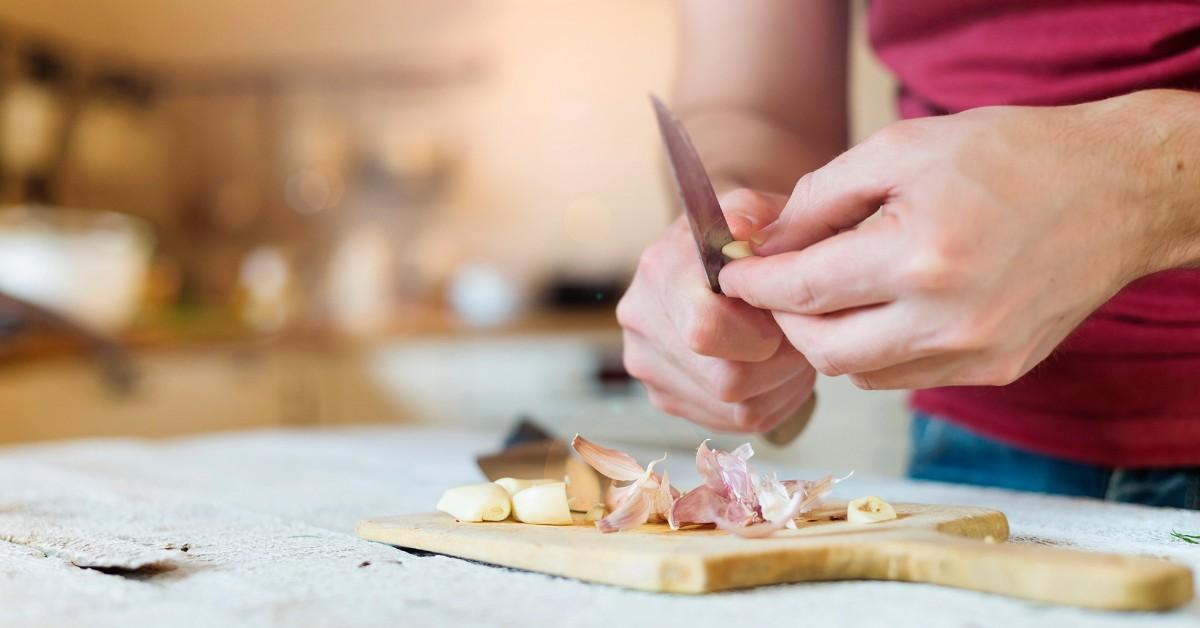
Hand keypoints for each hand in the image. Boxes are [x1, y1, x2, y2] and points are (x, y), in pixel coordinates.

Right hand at [617, 189, 816, 431]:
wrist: (708, 257)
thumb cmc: (739, 235)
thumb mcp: (752, 208)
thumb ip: (753, 213)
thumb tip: (748, 229)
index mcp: (660, 272)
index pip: (705, 331)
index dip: (759, 333)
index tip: (779, 315)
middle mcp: (642, 324)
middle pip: (727, 379)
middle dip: (780, 362)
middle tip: (796, 333)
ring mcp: (650, 368)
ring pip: (736, 408)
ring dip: (782, 383)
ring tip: (787, 346)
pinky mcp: (668, 398)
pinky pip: (735, 422)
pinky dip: (770, 399)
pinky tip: (773, 368)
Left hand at [720, 95, 1186, 389]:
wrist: (1115, 191)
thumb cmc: (1008, 155)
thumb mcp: (902, 150)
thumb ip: (820, 198)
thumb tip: (765, 243)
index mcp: (919, 255)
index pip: (803, 290)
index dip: (754, 285)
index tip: (730, 274)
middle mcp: (948, 318)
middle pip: (822, 350)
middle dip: (784, 321)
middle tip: (775, 289)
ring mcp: (977, 352)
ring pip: (860, 373)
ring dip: (829, 339)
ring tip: (831, 295)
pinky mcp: (999, 368)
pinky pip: (907, 377)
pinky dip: (876, 352)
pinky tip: (882, 312)